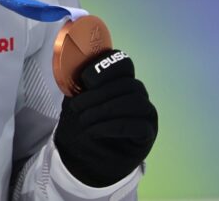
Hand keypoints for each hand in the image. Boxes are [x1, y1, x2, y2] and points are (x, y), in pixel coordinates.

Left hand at [54, 49, 157, 187]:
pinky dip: (112, 127)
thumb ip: (79, 85)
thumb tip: (71, 71)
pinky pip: (137, 125)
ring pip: (135, 102)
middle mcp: (138, 94)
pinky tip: (94, 131)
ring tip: (85, 121)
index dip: (106, 67)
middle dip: (99, 95)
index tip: (85, 80)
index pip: (123, 63)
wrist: (85, 155)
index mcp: (120, 80)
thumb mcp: (76, 99)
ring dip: (105, 110)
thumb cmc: (83, 123)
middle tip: (77, 108)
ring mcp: (146, 113)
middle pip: (128, 84)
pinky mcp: (147, 134)